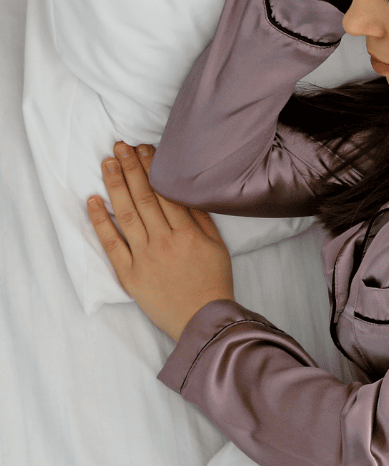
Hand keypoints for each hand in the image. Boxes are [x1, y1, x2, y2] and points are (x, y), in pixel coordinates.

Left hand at [87, 141, 233, 339]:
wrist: (203, 318)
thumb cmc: (213, 282)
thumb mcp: (217, 246)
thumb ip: (201, 219)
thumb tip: (184, 193)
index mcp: (188, 232)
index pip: (166, 192)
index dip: (153, 168)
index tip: (144, 149)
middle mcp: (164, 240)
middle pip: (144, 196)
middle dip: (130, 168)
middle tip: (120, 146)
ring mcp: (143, 256)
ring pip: (126, 213)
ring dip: (115, 185)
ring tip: (107, 163)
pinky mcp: (128, 273)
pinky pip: (111, 243)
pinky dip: (100, 221)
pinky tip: (93, 201)